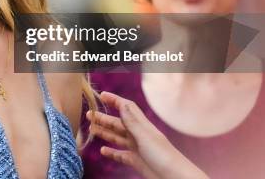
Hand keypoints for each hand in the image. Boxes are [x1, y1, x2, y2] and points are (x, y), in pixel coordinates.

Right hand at [86, 91, 207, 178]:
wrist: (175, 178)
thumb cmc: (164, 156)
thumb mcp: (145, 136)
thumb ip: (131, 121)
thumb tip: (121, 104)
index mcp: (142, 126)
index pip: (127, 108)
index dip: (115, 100)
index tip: (101, 95)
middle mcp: (138, 135)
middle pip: (118, 123)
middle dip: (104, 118)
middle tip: (89, 114)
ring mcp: (137, 148)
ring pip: (117, 138)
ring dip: (104, 133)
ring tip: (91, 129)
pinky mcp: (136, 161)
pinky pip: (120, 154)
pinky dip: (111, 152)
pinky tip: (103, 150)